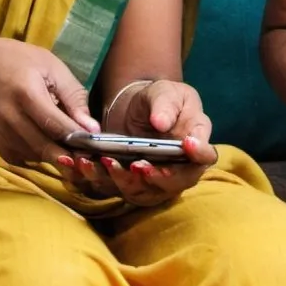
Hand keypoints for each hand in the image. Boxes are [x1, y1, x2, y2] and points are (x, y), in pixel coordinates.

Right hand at [0, 38, 99, 168]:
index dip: (79, 138)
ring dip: (58, 157)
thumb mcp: (50, 66)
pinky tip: (50, 145)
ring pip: (36, 156)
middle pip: (46, 147)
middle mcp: (11, 118)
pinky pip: (23, 159)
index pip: (56, 124)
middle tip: (92, 156)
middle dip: (72, 156)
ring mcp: (1, 134)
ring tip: (77, 149)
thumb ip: (73, 96)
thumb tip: (92, 128)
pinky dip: (40, 157)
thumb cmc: (17, 60)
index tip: (98, 144)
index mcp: (27, 94)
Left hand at [61, 80, 216, 206]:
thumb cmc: (160, 98)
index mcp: (196, 144)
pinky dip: (94, 179)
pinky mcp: (126, 184)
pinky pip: (112, 189)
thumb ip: (166, 105)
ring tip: (102, 163)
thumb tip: (162, 124)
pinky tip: (80, 164)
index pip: (206, 156)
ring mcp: (152, 181)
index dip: (199, 155)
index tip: (186, 145)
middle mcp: (178, 170)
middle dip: (156, 178)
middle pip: (174, 184)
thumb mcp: (166, 92)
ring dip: (121, 181)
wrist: (137, 106)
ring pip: (141, 193)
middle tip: (138, 165)